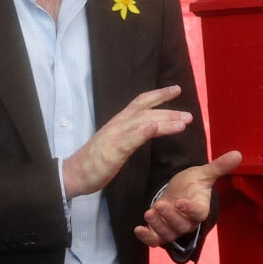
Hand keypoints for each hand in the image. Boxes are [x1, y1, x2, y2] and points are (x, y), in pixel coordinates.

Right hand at [63, 85, 192, 199]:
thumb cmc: (94, 161)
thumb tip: (146, 130)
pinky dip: (143, 131)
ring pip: (143, 123)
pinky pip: (130, 138)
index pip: (141, 102)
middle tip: (190, 115)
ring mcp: (115, 136)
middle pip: (147, 112)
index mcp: (119, 122)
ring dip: (165, 120)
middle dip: (169, 111)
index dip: (159, 95)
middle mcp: (118, 124)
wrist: (72, 174)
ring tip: (183, 122)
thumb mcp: (115, 143)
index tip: (176, 89)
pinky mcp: (113, 150)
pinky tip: (155, 127)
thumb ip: (129, 134)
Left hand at [134, 149, 242, 247]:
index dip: (190, 210)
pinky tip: (137, 229)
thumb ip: (218, 166)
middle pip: (182, 226)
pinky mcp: (161, 232)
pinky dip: (146, 238)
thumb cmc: (191, 183)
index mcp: (200, 208)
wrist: (177, 192)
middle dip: (170, 217)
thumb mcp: (202, 173)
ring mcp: (174, 228)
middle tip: (160, 205)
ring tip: (149, 212)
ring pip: (168, 233)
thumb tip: (238, 154)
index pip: (198, 213)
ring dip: (158, 225)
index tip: (180, 202)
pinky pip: (155, 240)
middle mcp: (188, 221)